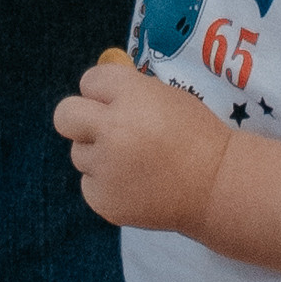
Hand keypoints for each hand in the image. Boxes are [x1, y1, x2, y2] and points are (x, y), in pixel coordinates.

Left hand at [54, 55, 231, 234]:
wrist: (216, 186)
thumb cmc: (195, 135)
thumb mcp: (165, 96)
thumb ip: (128, 90)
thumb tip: (95, 89)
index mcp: (130, 95)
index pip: (89, 81)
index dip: (103, 92)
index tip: (118, 102)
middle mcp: (112, 128)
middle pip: (64, 115)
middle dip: (80, 119)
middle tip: (102, 129)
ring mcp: (105, 167)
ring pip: (79, 153)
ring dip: (98, 155)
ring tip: (133, 162)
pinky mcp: (103, 200)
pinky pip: (89, 184)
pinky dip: (106, 185)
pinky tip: (134, 185)